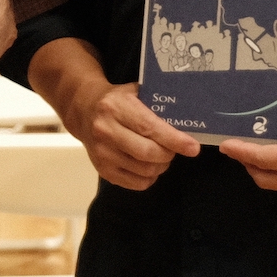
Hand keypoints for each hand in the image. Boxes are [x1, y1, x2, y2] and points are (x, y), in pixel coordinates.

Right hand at [72, 80, 200, 189]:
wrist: (84, 111)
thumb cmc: (117, 100)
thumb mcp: (135, 92)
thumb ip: (157, 104)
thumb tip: (189, 119)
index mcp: (116, 108)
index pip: (149, 128)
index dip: (174, 140)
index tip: (193, 147)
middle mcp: (105, 131)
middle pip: (148, 153)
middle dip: (169, 154)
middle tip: (174, 149)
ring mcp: (102, 153)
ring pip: (145, 170)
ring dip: (161, 165)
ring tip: (161, 155)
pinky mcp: (103, 170)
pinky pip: (137, 183)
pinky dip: (150, 177)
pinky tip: (148, 164)